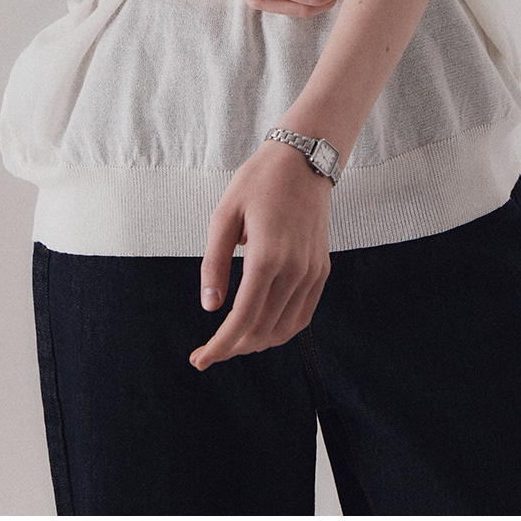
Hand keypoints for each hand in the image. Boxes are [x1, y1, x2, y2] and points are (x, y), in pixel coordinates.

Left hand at [193, 140, 331, 365]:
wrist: (304, 160)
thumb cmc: (258, 183)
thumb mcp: (224, 215)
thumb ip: (214, 263)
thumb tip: (210, 307)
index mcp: (266, 256)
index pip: (242, 318)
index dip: (220, 345)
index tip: (200, 360)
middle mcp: (294, 270)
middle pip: (263, 329)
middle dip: (233, 348)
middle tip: (208, 351)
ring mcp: (312, 272)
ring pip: (284, 328)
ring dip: (256, 342)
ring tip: (231, 342)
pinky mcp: (321, 270)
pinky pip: (303, 314)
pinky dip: (281, 330)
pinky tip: (261, 331)